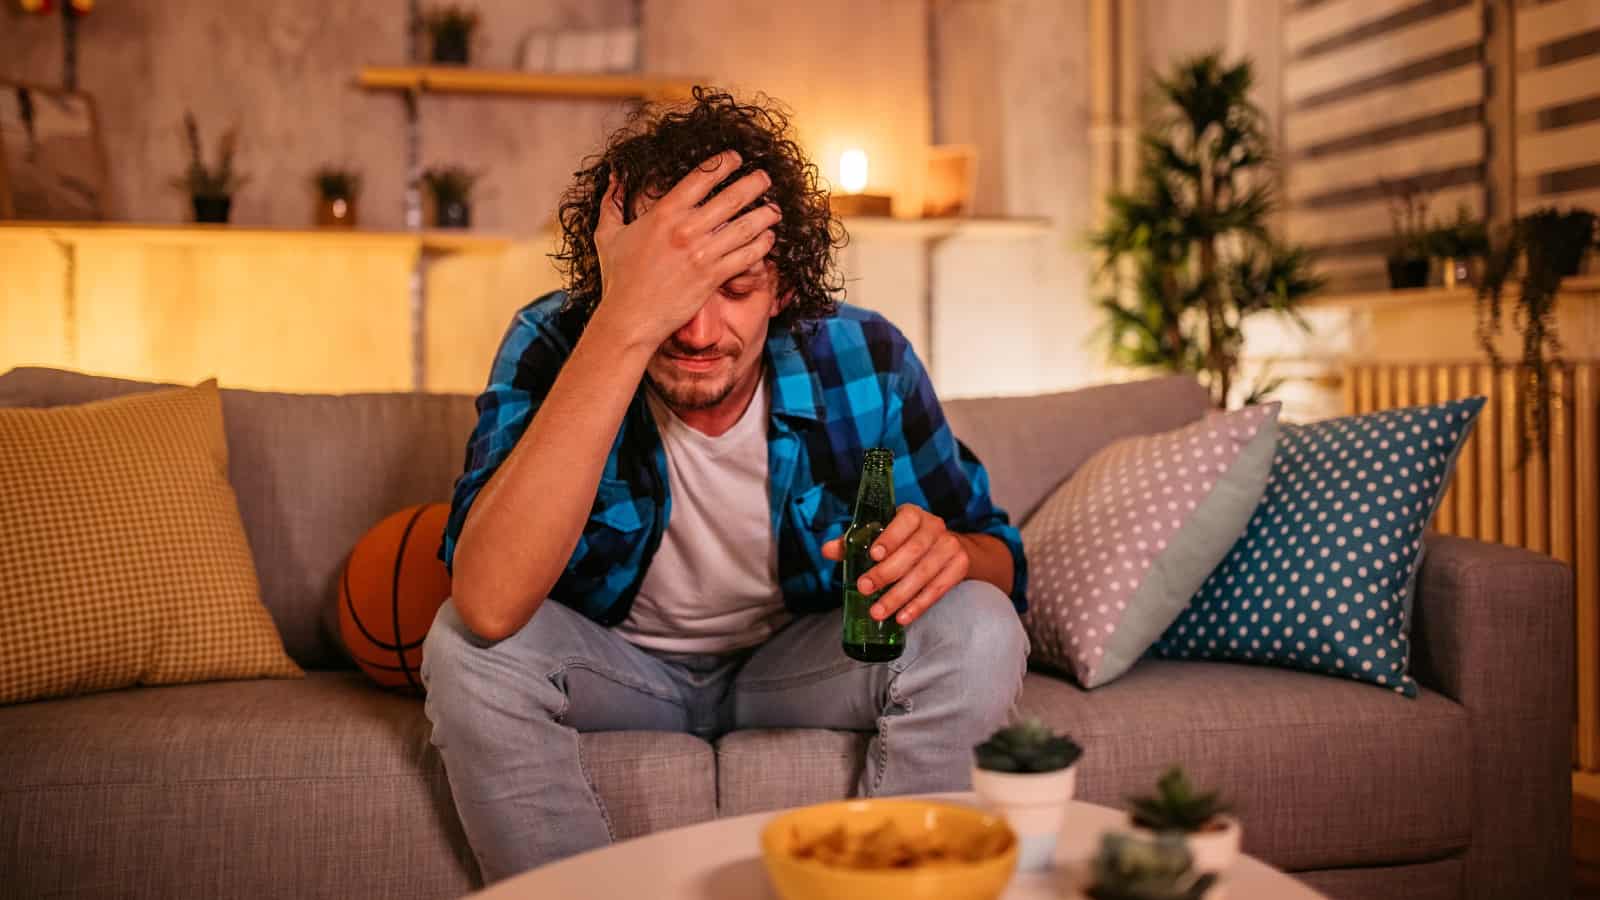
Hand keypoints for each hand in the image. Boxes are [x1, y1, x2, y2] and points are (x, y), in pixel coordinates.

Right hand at [590, 150, 780, 348]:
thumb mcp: (608, 235)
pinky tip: (768, 238)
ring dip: (765, 214)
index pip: (701, 177)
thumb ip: (612, 203)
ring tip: (775, 209)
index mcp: (664, 213)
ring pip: (746, 226)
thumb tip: (615, 177)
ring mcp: (703, 253)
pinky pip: (747, 256)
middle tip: (765, 178)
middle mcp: (687, 229)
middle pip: (732, 197)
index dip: (723, 163)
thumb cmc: (618, 278)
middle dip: (754, 183)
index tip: (735, 158)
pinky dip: (762, 245)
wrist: (630, 318)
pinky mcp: (713, 276)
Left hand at [820, 504, 969, 625]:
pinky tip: (902, 617)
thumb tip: (826, 550)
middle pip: (913, 551)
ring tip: (878, 612)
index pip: (905, 520)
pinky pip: (938, 589)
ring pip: (925, 573)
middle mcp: (935, 527)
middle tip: (865, 589)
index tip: (874, 554)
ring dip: (900, 595)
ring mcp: (949, 547)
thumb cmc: (905, 541)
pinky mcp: (959, 566)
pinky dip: (919, 605)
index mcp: (913, 514)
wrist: (947, 547)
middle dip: (887, 572)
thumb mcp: (881, 537)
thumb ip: (853, 543)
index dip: (891, 537)